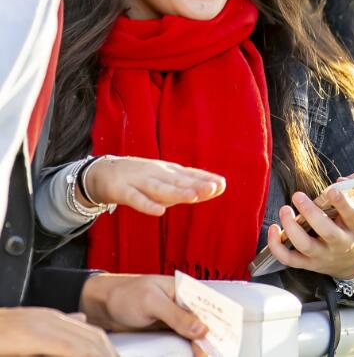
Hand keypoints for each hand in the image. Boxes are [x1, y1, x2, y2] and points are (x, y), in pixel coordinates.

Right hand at [0, 308, 114, 355]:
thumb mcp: (27, 334)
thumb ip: (54, 330)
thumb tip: (81, 321)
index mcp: (51, 320)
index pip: (92, 335)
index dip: (108, 350)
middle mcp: (51, 319)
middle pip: (94, 339)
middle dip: (109, 354)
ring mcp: (43, 326)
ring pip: (85, 344)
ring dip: (100, 355)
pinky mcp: (35, 334)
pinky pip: (69, 349)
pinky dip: (83, 356)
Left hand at [79, 273, 206, 343]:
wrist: (101, 305)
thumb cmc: (124, 294)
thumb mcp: (152, 303)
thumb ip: (177, 316)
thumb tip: (201, 328)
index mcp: (183, 289)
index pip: (208, 306)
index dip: (218, 322)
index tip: (223, 338)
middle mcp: (181, 302)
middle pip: (203, 321)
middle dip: (210, 336)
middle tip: (211, 351)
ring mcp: (173, 317)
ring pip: (193, 333)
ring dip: (199, 344)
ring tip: (204, 354)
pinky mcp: (165, 329)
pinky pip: (181, 340)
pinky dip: (188, 347)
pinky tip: (194, 353)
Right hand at [80, 157, 225, 215]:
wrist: (102, 172)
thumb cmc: (140, 178)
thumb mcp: (164, 180)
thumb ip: (186, 185)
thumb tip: (214, 188)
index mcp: (167, 171)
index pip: (189, 175)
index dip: (204, 179)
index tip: (222, 184)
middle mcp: (156, 174)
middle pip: (178, 180)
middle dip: (196, 184)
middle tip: (214, 188)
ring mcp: (139, 181)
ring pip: (160, 188)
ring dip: (176, 192)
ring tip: (193, 197)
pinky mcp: (122, 190)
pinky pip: (135, 199)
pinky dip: (147, 204)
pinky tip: (159, 211)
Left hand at [267, 184, 353, 279]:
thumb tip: (341, 180)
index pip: (351, 215)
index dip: (342, 203)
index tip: (331, 190)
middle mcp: (340, 243)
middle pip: (326, 231)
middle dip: (310, 213)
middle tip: (297, 195)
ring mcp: (323, 255)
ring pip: (305, 245)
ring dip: (291, 228)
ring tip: (284, 210)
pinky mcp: (309, 264)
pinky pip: (289, 259)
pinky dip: (277, 246)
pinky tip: (273, 228)